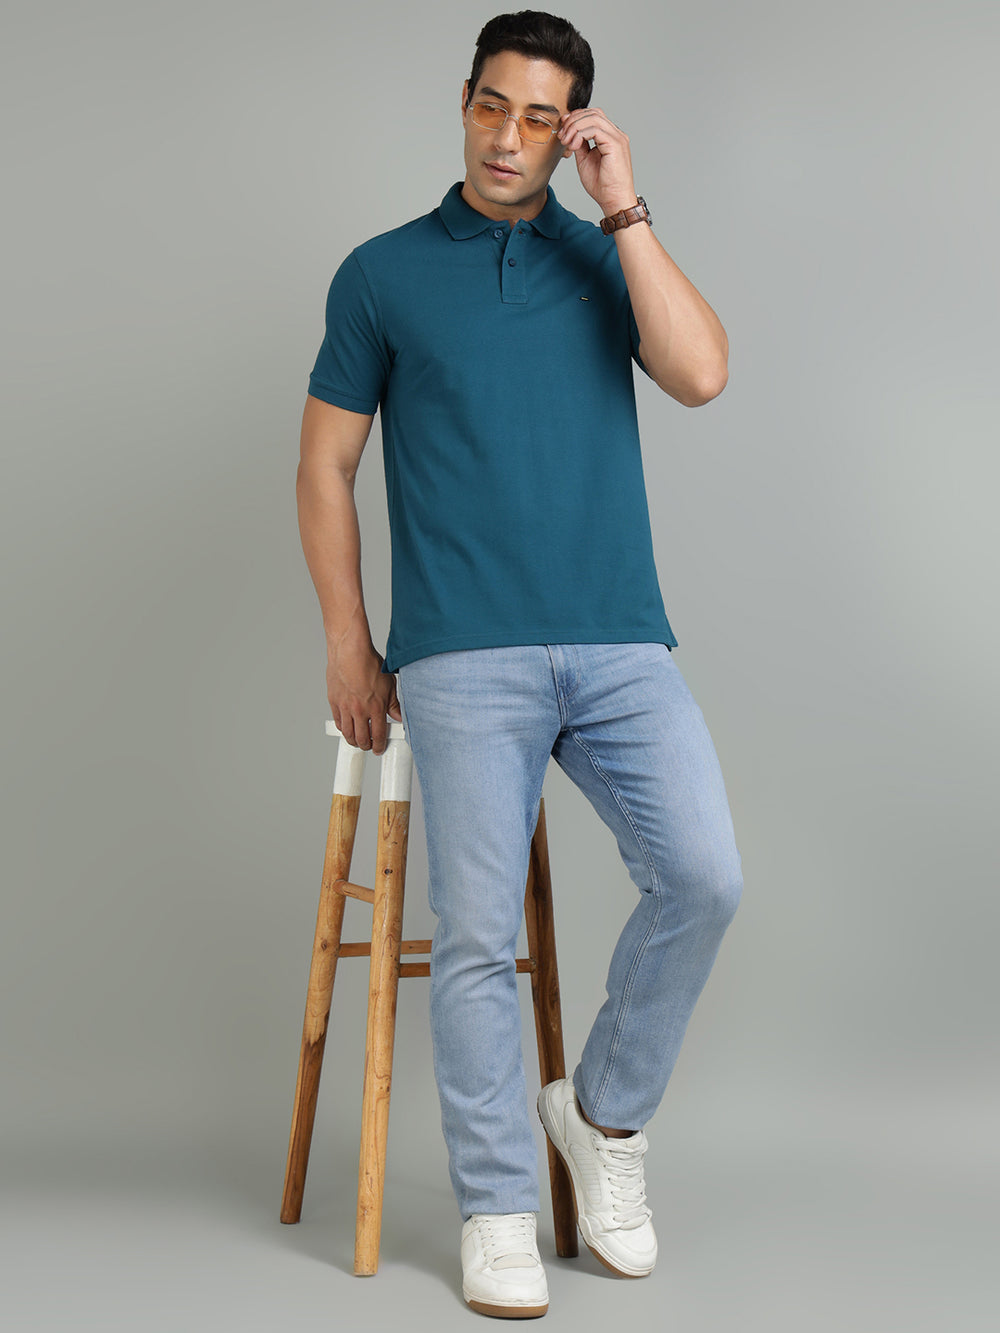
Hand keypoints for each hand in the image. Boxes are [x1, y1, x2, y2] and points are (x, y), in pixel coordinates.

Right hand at [326, 636, 401, 754]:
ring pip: (348, 733)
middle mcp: (359, 710)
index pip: (378, 735)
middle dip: (366, 746)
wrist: (350, 652)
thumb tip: (399, 716)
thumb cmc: (368, 663)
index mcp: (375, 707)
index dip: (379, 746)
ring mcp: (345, 707)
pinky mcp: (334, 702)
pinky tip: (347, 727)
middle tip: (369, 745)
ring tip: (358, 740)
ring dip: (353, 740)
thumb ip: (394, 704)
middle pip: (362, 739)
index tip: (379, 748)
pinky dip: (342, 728)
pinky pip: (337, 722)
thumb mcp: (389, 684)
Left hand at [558, 107, 636, 217]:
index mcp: (610, 137)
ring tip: (566, 142)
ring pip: (593, 117)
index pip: (593, 115)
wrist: (613, 200)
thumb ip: (580, 144)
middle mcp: (616, 134)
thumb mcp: (585, 160)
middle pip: (593, 112)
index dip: (575, 118)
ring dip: (574, 127)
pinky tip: (574, 146)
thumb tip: (570, 133)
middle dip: (573, 121)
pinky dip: (580, 134)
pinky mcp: (616, 144)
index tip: (562, 130)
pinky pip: (595, 129)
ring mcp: (617, 138)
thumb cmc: (602, 186)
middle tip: (562, 136)